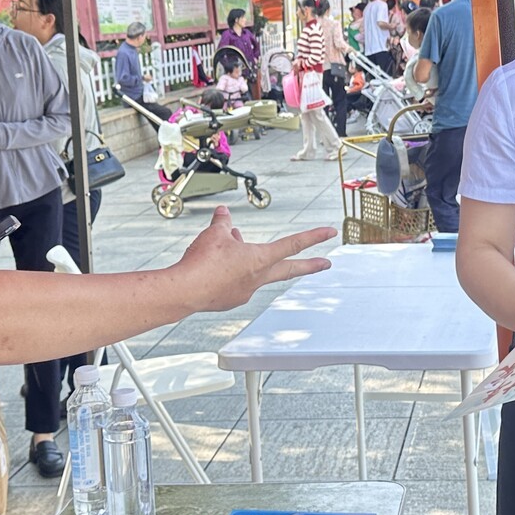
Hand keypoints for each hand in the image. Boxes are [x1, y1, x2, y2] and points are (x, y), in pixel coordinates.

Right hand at [171, 206, 333, 310]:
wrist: (185, 291)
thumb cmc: (202, 263)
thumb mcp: (214, 234)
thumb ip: (223, 223)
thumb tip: (224, 214)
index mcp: (260, 258)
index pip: (292, 244)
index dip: (313, 237)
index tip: (330, 233)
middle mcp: (258, 277)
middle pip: (289, 269)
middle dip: (310, 265)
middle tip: (326, 264)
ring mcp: (245, 292)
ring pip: (253, 271)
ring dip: (246, 258)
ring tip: (225, 248)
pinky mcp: (230, 300)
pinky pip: (235, 281)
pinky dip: (230, 271)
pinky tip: (216, 267)